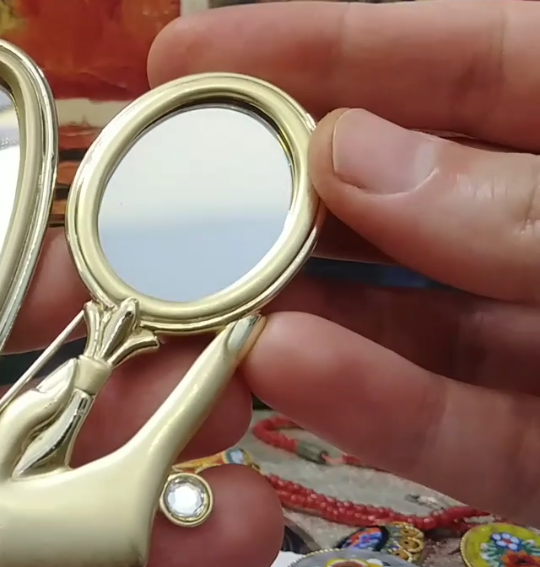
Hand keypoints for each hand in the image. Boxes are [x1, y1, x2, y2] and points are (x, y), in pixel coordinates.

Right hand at [149, 0, 539, 525]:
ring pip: (399, 323)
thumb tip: (355, 154)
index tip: (189, 54)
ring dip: (291, 316)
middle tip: (155, 207)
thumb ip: (519, 201)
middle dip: (272, 201)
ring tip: (189, 312)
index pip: (457, 61)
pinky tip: (286, 373)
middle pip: (393, 199)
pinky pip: (453, 429)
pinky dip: (369, 406)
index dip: (318, 45)